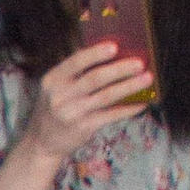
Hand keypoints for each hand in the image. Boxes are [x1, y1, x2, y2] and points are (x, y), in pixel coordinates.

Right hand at [26, 42, 155, 165]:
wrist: (42, 143)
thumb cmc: (55, 108)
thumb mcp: (56, 88)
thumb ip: (76, 74)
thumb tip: (115, 56)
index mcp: (53, 80)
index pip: (75, 62)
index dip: (95, 54)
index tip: (114, 46)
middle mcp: (60, 96)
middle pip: (94, 78)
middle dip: (120, 69)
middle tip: (140, 63)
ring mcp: (72, 114)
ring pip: (106, 96)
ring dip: (129, 87)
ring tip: (147, 78)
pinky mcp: (83, 128)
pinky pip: (111, 115)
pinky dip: (128, 108)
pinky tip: (142, 102)